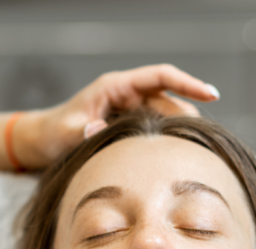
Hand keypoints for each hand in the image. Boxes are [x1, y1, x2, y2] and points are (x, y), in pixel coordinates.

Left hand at [15, 64, 219, 167]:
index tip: (211, 94)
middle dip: (189, 120)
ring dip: (178, 136)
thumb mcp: (65, 134)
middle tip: (203, 144)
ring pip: (167, 120)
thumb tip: (99, 132)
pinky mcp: (132, 129)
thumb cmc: (53, 133)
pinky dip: (167, 145)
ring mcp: (132, 112)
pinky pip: (157, 134)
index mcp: (116, 87)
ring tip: (191, 158)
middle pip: (171, 102)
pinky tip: (175, 164)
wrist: (43, 143)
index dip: (188, 84)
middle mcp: (129, 96)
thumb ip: (83, 133)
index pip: (161, 77)